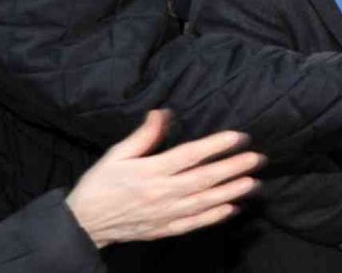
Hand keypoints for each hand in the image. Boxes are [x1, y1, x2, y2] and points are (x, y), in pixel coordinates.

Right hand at [65, 110, 262, 248]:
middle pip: (204, 179)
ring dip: (231, 192)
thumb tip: (162, 113)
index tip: (238, 136)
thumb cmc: (100, 184)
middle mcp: (161, 193)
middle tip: (258, 159)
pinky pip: (195, 224)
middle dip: (234, 168)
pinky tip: (233, 208)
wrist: (83, 224)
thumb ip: (143, 136)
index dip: (216, 145)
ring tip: (253, 182)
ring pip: (205, 202)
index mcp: (150, 171)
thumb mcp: (116, 154)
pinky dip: (215, 217)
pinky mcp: (165, 229)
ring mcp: (165, 214)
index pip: (190, 155)